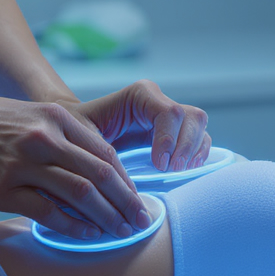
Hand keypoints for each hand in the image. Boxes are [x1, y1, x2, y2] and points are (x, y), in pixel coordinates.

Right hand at [0, 91, 149, 239]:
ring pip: (81, 194)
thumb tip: (89, 167)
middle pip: (101, 174)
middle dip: (126, 202)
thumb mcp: (24, 115)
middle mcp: (43, 138)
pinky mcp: (1, 188)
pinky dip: (72, 226)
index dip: (127, 180)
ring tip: (120, 234)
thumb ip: (59, 135)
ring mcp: (22, 163)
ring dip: (106, 217)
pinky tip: (86, 236)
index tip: (136, 199)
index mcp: (54, 117)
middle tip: (140, 222)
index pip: (105, 152)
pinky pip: (48, 212)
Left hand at [72, 80, 210, 171]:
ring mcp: (169, 117)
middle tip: (172, 170)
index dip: (169, 139)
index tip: (159, 165)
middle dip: (186, 146)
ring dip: (194, 151)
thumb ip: (100, 151)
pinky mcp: (174, 133)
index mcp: (140, 95)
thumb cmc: (76, 131)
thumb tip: (119, 179)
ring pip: (199, 126)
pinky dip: (198, 155)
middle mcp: (158, 101)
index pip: (169, 113)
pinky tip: (183, 170)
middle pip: (191, 117)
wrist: (75, 131)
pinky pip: (199, 139)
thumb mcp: (82, 136)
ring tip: (177, 171)